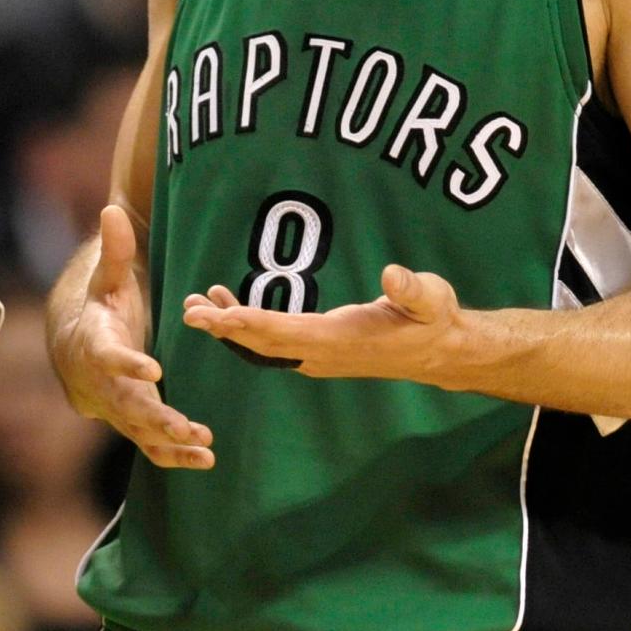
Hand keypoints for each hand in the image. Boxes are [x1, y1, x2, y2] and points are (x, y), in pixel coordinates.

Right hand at [58, 206, 213, 469]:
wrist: (73, 344)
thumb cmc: (97, 307)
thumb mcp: (106, 277)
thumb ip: (113, 250)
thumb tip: (111, 211)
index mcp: (94, 344)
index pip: (108, 357)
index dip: (128, 365)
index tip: (153, 369)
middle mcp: (100, 383)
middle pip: (125, 404)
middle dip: (156, 416)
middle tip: (186, 425)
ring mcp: (114, 407)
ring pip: (138, 430)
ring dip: (170, 440)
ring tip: (204, 444)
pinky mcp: (129, 421)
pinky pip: (148, 443)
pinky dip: (174, 454)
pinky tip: (205, 459)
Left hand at [181, 263, 462, 381]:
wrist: (439, 351)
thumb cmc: (434, 319)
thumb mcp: (432, 299)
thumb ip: (412, 289)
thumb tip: (392, 275)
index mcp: (342, 339)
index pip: (286, 334)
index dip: (250, 324)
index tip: (218, 317)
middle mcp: (323, 353)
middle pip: (263, 343)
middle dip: (225, 327)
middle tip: (190, 310)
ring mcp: (318, 356)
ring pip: (264, 345)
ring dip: (229, 327)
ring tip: (197, 305)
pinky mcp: (317, 351)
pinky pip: (273, 343)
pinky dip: (246, 326)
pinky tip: (228, 307)